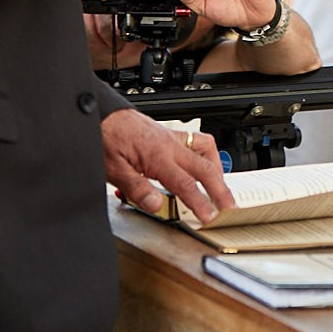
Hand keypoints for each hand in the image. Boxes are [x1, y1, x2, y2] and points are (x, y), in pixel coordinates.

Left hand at [99, 108, 232, 220]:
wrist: (102, 116)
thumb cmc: (106, 139)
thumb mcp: (114, 170)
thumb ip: (137, 189)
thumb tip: (156, 205)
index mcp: (158, 157)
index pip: (185, 185)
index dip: (200, 203)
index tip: (210, 216)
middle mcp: (171, 146)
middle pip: (206, 168)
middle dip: (221, 189)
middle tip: (229, 206)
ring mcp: (173, 138)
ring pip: (207, 150)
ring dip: (218, 169)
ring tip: (221, 186)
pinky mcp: (171, 134)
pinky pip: (198, 140)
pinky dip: (208, 153)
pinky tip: (206, 162)